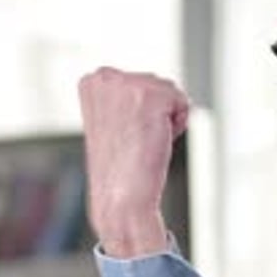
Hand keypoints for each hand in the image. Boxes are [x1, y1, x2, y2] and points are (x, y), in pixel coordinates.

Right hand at [78, 67, 189, 256]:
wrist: (121, 199)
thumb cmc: (119, 169)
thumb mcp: (111, 121)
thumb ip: (124, 98)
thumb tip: (147, 86)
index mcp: (92, 81)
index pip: (139, 80)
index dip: (140, 112)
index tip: (124, 134)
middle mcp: (105, 77)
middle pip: (157, 83)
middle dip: (156, 113)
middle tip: (135, 142)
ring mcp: (127, 84)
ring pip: (171, 91)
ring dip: (167, 119)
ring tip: (144, 142)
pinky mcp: (151, 96)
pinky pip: (183, 102)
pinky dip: (178, 125)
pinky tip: (156, 142)